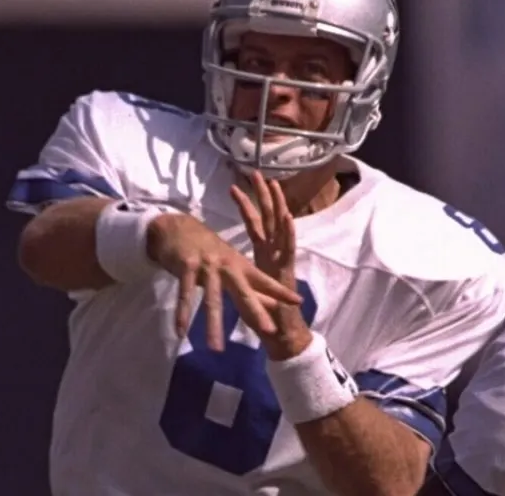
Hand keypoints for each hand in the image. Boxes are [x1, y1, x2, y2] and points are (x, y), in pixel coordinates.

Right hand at [146, 212, 302, 351]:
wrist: (178, 226)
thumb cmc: (207, 249)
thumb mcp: (229, 264)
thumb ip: (248, 284)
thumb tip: (271, 303)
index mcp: (239, 265)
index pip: (264, 280)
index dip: (280, 290)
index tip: (298, 302)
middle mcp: (226, 266)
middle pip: (243, 292)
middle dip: (256, 311)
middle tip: (268, 330)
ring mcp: (206, 266)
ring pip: (212, 299)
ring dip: (213, 324)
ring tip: (216, 349)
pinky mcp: (186, 266)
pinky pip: (185, 294)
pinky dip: (182, 313)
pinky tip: (180, 331)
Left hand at [231, 172, 311, 358]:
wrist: (282, 332)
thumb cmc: (261, 312)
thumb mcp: (242, 288)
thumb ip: (232, 274)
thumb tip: (214, 268)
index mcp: (263, 255)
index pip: (256, 223)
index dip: (247, 205)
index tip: (237, 186)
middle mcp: (274, 253)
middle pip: (270, 217)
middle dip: (264, 195)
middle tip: (256, 173)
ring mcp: (282, 260)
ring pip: (282, 226)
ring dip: (278, 205)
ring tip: (273, 184)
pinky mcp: (288, 271)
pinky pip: (290, 248)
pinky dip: (289, 231)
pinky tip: (288, 216)